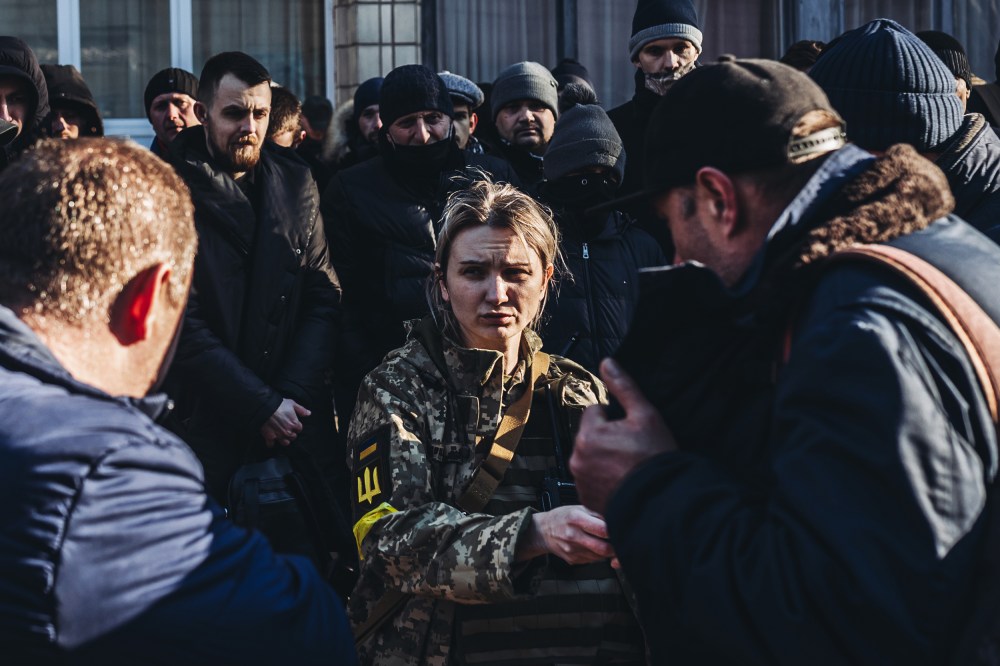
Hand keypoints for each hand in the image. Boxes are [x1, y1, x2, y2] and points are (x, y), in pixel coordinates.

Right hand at [260, 398, 310, 447]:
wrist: (265, 407)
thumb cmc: (279, 404)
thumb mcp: (292, 404)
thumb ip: (301, 410)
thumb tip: (309, 413)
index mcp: (294, 424)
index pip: (299, 429)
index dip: (296, 426)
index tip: (293, 424)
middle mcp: (288, 432)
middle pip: (293, 437)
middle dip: (291, 434)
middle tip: (287, 429)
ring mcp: (279, 435)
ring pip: (285, 443)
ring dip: (284, 440)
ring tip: (282, 436)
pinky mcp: (269, 437)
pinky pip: (271, 445)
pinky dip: (271, 443)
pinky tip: (271, 439)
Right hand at [517, 505, 615, 564]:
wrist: (543, 531)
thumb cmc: (563, 517)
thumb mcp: (578, 508)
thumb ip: (597, 514)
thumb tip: (616, 518)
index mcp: (575, 519)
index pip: (602, 529)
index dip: (615, 531)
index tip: (621, 529)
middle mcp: (573, 536)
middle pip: (603, 548)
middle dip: (615, 547)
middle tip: (619, 541)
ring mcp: (572, 550)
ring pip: (600, 556)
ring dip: (607, 551)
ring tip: (606, 542)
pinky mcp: (573, 560)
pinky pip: (592, 560)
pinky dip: (597, 555)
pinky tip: (594, 546)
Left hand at [570, 358, 675, 515]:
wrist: (660, 501)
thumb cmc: (654, 459)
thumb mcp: (645, 415)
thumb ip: (623, 387)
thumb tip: (607, 363)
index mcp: (588, 434)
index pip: (595, 411)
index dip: (614, 418)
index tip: (630, 431)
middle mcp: (578, 457)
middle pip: (591, 434)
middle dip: (607, 437)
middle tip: (631, 449)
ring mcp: (581, 479)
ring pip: (590, 456)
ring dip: (604, 457)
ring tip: (628, 466)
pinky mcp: (587, 497)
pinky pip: (592, 478)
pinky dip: (603, 478)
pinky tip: (623, 480)